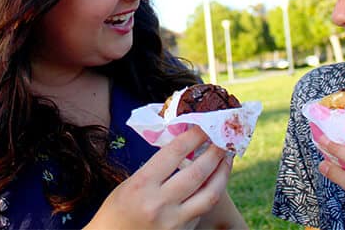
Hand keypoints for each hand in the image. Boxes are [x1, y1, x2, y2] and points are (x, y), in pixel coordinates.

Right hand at [86, 126, 234, 229]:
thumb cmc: (117, 209)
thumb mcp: (130, 183)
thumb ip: (156, 167)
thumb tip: (185, 145)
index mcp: (142, 185)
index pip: (175, 153)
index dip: (194, 135)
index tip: (205, 124)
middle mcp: (159, 204)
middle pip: (197, 172)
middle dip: (215, 151)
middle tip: (224, 137)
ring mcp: (173, 222)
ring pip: (210, 194)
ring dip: (223, 172)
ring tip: (227, 157)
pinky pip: (203, 209)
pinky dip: (213, 191)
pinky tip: (217, 179)